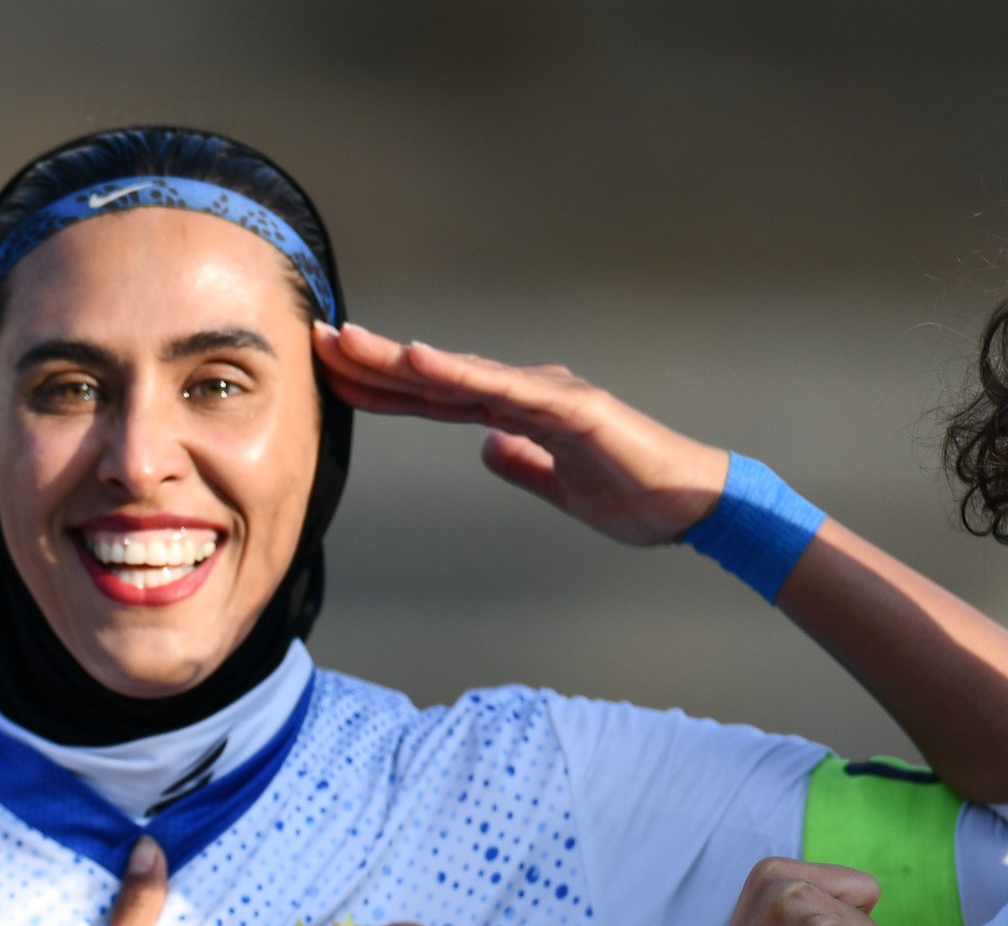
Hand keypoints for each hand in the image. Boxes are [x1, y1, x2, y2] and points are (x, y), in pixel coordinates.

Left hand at [317, 320, 732, 545]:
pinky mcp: (572, 408)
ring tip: (350, 342)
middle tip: (317, 338)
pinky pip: (504, 390)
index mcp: (517, 414)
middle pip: (435, 377)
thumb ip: (521, 465)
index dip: (381, 387)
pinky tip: (417, 361)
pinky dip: (459, 373)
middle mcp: (526, 394)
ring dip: (401, 358)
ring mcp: (548, 395)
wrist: (691, 506)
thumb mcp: (556, 487)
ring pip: (460, 374)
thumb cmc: (632, 495)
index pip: (434, 398)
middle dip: (374, 360)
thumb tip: (486, 448)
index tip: (330, 374)